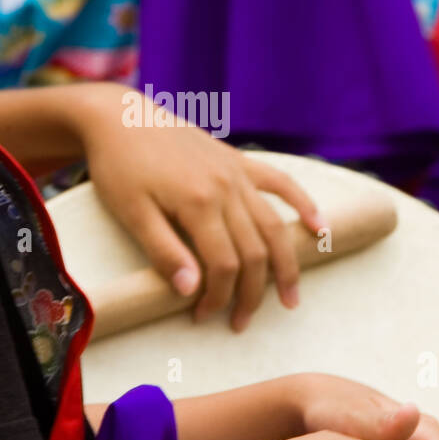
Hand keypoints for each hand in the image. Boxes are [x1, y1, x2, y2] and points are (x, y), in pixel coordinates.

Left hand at [76, 86, 322, 330]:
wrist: (119, 117)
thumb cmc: (118, 167)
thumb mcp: (130, 213)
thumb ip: (164, 252)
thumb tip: (192, 291)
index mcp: (198, 202)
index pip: (224, 265)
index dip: (218, 297)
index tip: (202, 317)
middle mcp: (226, 187)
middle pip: (254, 251)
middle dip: (252, 294)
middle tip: (242, 323)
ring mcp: (236, 173)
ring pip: (273, 225)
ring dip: (286, 264)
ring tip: (291, 298)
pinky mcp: (238, 161)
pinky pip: (280, 182)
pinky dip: (303, 205)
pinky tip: (320, 229)